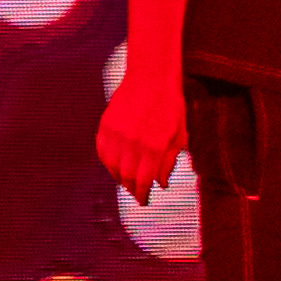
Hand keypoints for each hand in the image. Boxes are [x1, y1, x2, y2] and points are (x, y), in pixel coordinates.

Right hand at [95, 66, 186, 200]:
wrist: (151, 78)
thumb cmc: (170, 106)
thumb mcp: (179, 135)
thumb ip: (169, 161)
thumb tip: (161, 183)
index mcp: (154, 147)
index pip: (144, 181)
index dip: (143, 195)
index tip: (143, 201)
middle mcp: (133, 143)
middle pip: (127, 177)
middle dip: (131, 188)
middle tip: (136, 193)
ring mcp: (117, 134)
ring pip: (111, 166)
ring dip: (118, 177)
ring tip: (125, 180)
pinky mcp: (106, 125)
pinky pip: (101, 151)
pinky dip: (106, 162)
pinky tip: (113, 165)